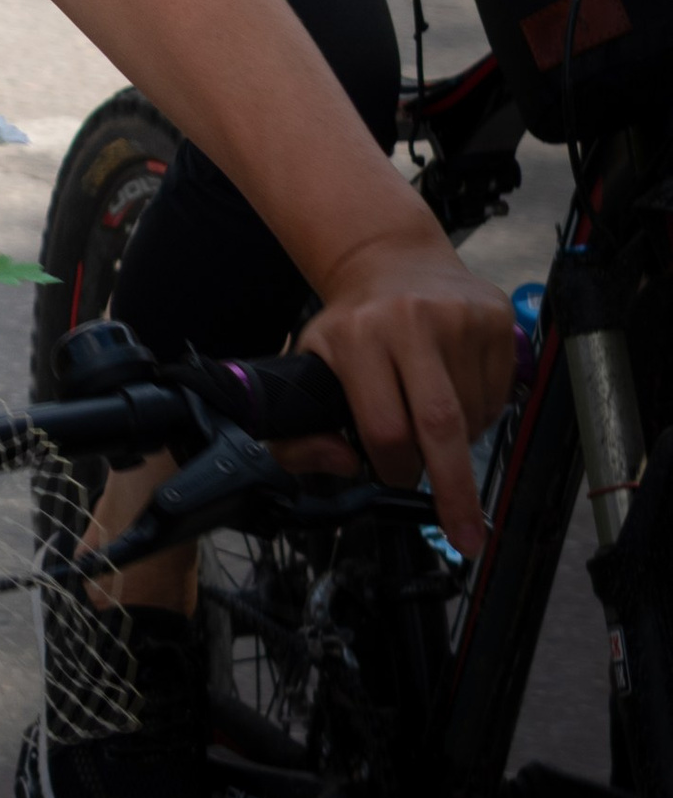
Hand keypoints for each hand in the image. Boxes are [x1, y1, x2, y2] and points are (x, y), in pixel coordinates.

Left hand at [299, 225, 515, 556]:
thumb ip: (299, 434)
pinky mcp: (494, 316)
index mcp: (357, 334)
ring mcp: (458, 315)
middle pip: (440, 425)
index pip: (385, 429)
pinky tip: (456, 386)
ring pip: (474, 416)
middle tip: (467, 539)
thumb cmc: (350, 326)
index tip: (395, 481)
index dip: (392, 469)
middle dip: (455, 492)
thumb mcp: (309, 368)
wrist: (391, 258)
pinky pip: (499, 395)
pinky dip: (483, 412)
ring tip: (432, 409)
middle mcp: (409, 319)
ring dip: (461, 440)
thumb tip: (344, 464)